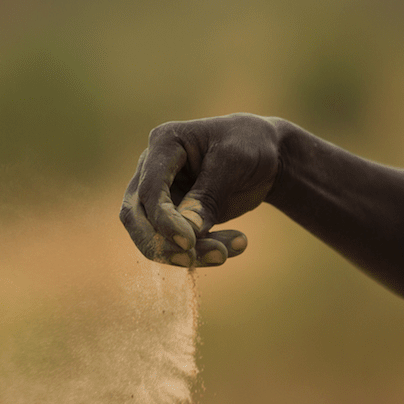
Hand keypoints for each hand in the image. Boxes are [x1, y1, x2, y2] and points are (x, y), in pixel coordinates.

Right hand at [119, 114, 282, 266]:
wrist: (266, 154)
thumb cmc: (249, 145)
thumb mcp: (234, 162)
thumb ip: (207, 197)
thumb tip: (186, 235)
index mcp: (164, 143)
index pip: (149, 190)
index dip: (163, 220)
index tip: (189, 242)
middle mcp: (153, 170)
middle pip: (136, 217)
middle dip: (161, 244)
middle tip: (192, 260)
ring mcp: (162, 196)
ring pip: (155, 236)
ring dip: (188, 253)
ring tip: (225, 253)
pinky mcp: (176, 218)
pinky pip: (178, 243)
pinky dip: (203, 252)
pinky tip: (237, 245)